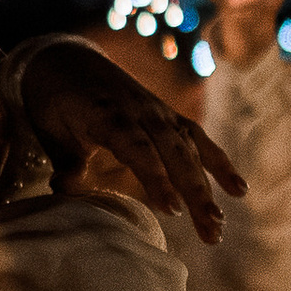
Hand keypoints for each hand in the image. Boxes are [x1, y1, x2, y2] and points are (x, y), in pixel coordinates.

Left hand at [10, 42, 247, 244]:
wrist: (67, 60)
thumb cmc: (56, 102)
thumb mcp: (52, 130)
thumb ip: (67, 162)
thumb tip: (65, 193)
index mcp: (110, 115)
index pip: (139, 149)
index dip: (156, 178)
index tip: (170, 210)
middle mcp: (143, 112)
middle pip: (175, 154)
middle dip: (194, 192)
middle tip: (210, 230)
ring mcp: (160, 113)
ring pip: (191, 151)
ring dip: (208, 188)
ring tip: (219, 224)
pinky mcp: (169, 117)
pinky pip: (199, 139)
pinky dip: (219, 163)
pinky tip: (238, 190)